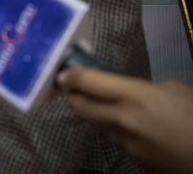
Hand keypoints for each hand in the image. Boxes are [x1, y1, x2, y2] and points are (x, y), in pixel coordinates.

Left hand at [58, 68, 192, 173]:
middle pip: (80, 107)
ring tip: (122, 112)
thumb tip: (128, 89)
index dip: (70, 77)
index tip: (62, 74)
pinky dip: (124, 136)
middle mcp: (123, 121)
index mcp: (135, 96)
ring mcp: (127, 146)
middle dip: (73, 97)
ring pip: (100, 127)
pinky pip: (120, 144)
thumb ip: (144, 88)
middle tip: (72, 90)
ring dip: (102, 118)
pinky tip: (145, 134)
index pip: (87, 82)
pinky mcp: (135, 164)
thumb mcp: (177, 90)